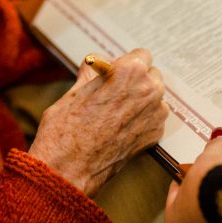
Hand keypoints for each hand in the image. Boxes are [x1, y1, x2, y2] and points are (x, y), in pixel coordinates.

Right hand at [28, 48, 168, 195]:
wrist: (69, 167)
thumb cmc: (66, 127)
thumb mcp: (75, 89)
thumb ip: (93, 71)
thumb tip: (99, 63)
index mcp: (130, 71)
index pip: (142, 55)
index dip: (127, 64)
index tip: (118, 72)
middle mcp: (148, 90)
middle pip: (151, 76)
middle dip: (137, 81)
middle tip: (116, 93)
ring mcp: (155, 114)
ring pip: (154, 98)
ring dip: (141, 101)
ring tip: (117, 114)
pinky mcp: (155, 135)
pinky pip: (153, 118)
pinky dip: (142, 120)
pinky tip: (122, 129)